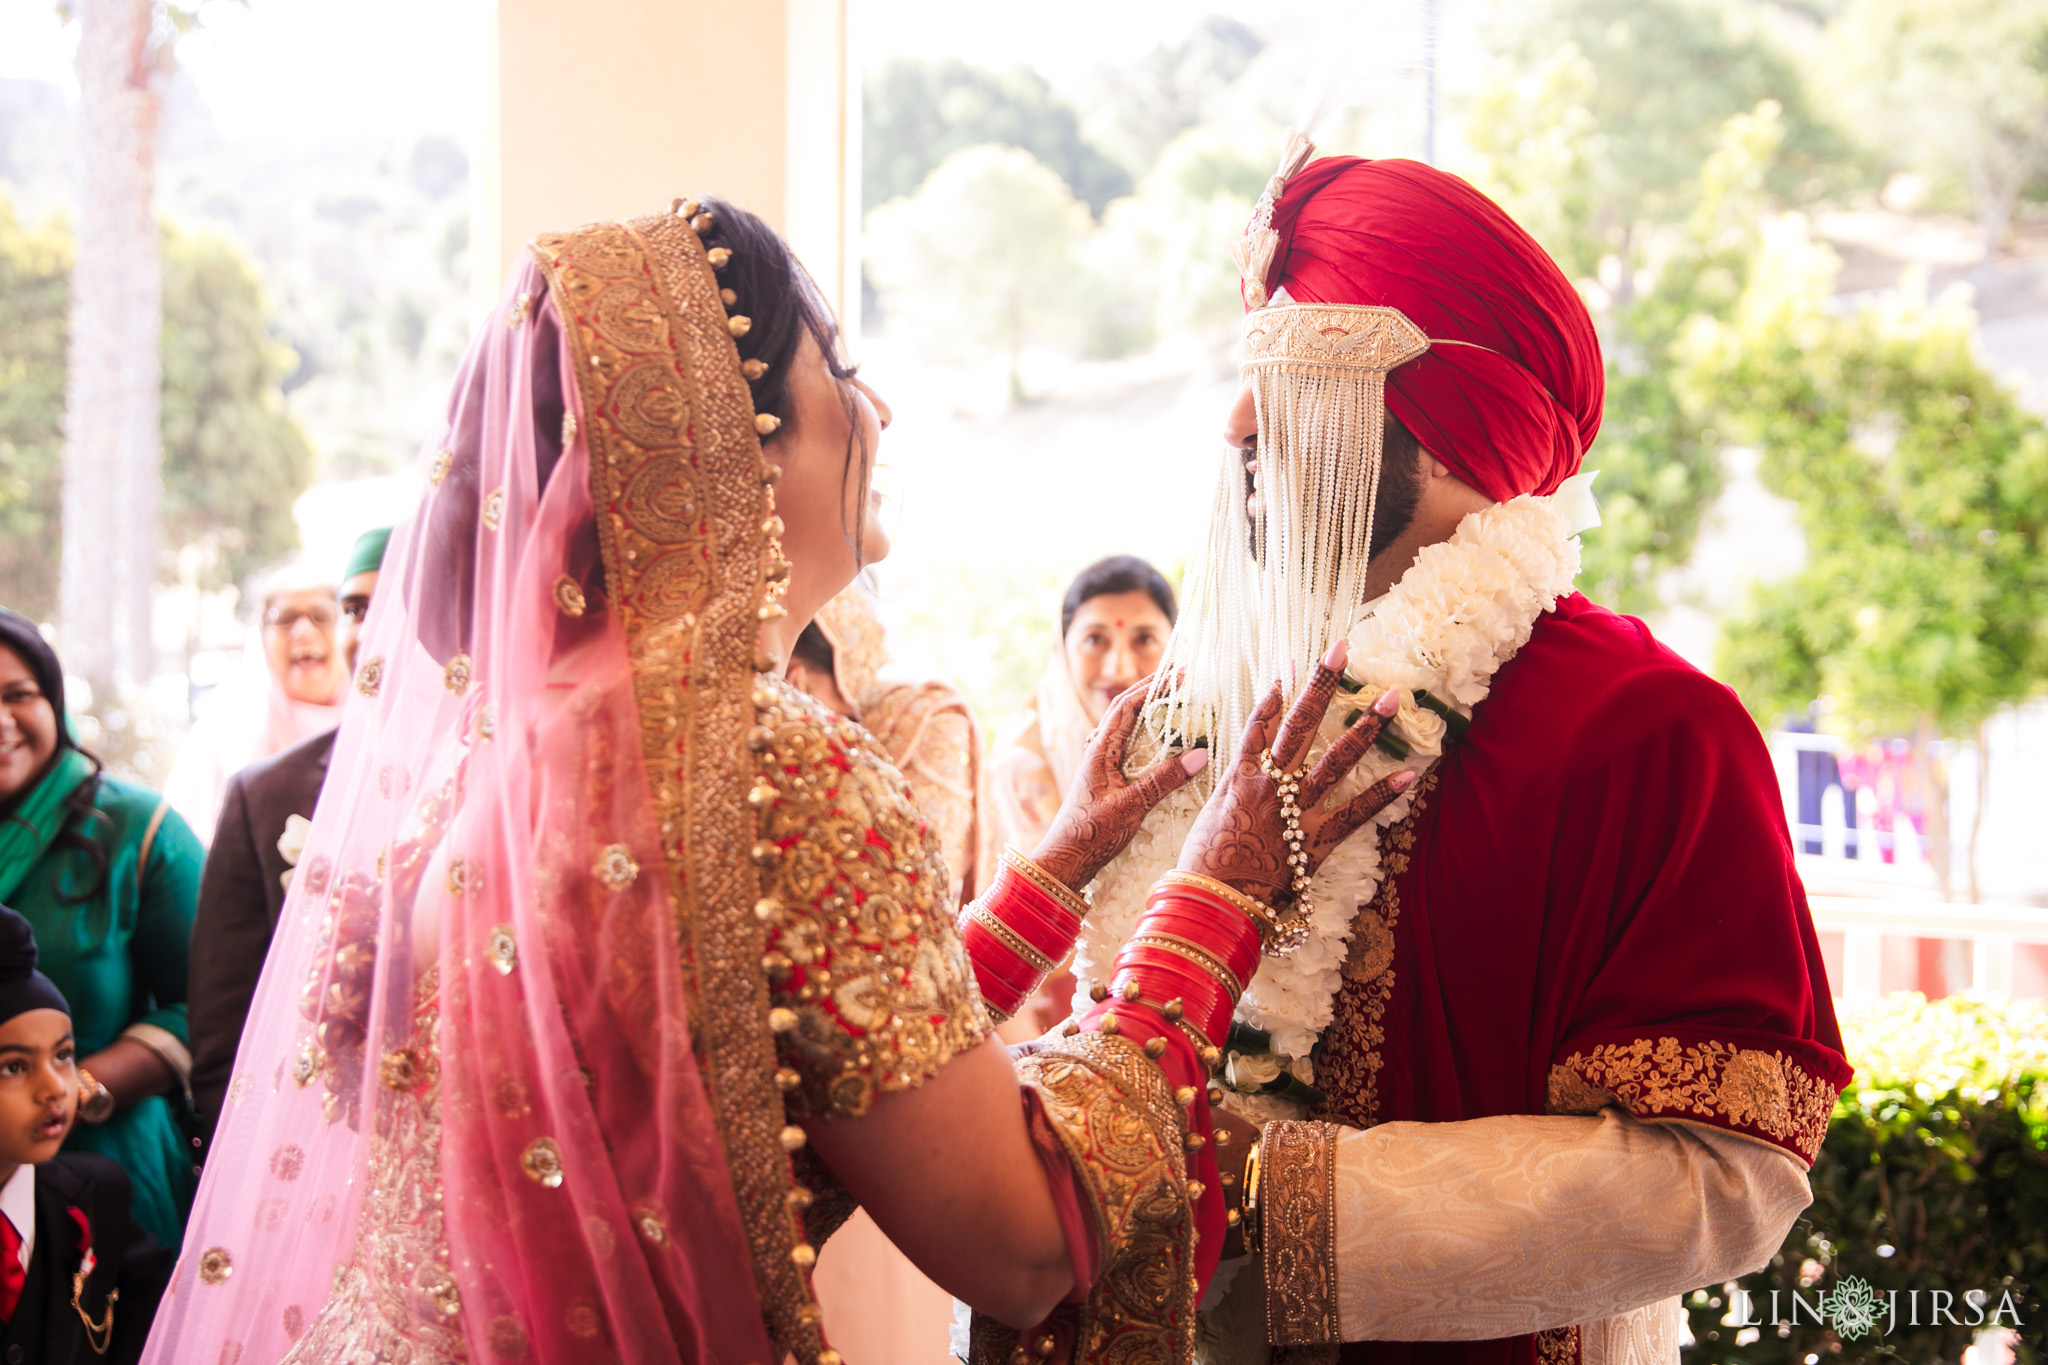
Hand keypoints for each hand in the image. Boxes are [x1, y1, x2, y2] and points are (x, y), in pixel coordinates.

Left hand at [1029, 676, 1210, 890]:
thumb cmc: (1092, 834)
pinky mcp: (1110, 782)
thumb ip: (1165, 780)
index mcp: (1100, 751)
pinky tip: (1168, 744)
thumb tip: (1200, 753)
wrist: (1066, 862)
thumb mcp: (1132, 806)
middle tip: (1183, 678)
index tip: (1179, 673)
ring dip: (1154, 714)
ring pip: (1131, 731)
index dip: (1153, 686)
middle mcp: (1100, 753)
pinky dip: (1152, 740)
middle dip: (1154, 692)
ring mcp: (1104, 767)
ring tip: (1180, 702)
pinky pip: (1133, 751)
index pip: (1127, 706)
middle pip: (1128, 712)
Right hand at [1176, 640, 1412, 902]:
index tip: (1296, 662)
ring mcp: (1297, 810)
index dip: (1278, 692)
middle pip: (1301, 725)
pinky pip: (1355, 814)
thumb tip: (1247, 762)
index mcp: (1241, 776)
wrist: (1212, 902)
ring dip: (1365, 726)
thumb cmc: (1204, 862)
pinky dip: (1382, 795)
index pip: (1261, 722)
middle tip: (1345, 649)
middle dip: (1323, 685)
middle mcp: (1272, 785)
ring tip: (1391, 697)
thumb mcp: (1212, 812)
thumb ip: (1234, 783)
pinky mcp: (1316, 841)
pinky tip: (1409, 774)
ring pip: (1335, 759)